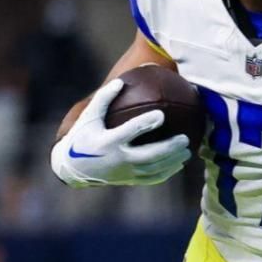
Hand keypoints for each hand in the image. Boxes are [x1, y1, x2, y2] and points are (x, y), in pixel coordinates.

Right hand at [50, 79, 190, 187]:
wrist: (73, 168)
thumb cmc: (83, 137)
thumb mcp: (89, 117)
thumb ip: (103, 98)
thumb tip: (121, 80)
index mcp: (108, 142)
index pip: (130, 131)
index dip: (146, 123)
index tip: (161, 114)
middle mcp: (118, 159)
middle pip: (149, 155)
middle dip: (168, 148)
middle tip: (184, 138)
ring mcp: (124, 172)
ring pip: (154, 169)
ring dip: (172, 161)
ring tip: (187, 151)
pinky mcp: (128, 180)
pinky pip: (151, 178)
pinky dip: (166, 173)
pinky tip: (179, 164)